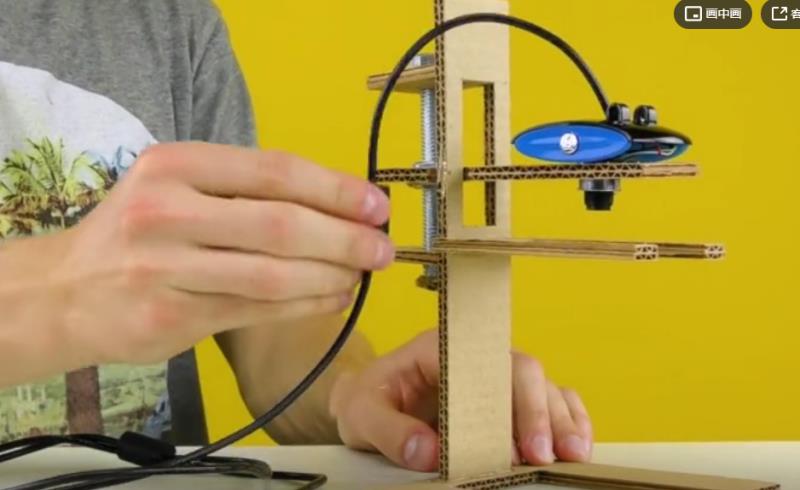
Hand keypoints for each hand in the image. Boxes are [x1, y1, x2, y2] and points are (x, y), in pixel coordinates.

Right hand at [50, 142, 392, 365]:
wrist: (66, 291)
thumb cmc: (140, 232)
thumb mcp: (179, 189)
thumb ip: (247, 190)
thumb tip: (340, 202)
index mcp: (175, 166)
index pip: (274, 171)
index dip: (335, 188)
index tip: (377, 204)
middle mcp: (166, 212)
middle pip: (280, 224)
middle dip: (345, 238)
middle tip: (382, 248)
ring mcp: (165, 269)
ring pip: (273, 275)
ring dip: (332, 276)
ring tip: (362, 274)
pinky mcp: (172, 318)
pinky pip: (258, 310)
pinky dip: (306, 305)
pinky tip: (333, 297)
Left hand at [329, 330, 591, 471]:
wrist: (365, 405)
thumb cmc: (367, 400)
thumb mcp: (362, 413)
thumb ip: (390, 430)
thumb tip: (429, 453)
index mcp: (443, 348)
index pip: (490, 361)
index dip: (513, 399)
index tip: (522, 443)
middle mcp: (477, 358)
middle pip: (526, 373)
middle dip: (544, 415)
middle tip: (547, 456)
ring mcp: (494, 380)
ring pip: (544, 386)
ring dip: (563, 420)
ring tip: (573, 455)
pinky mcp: (504, 403)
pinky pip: (549, 402)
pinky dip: (568, 420)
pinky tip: (577, 442)